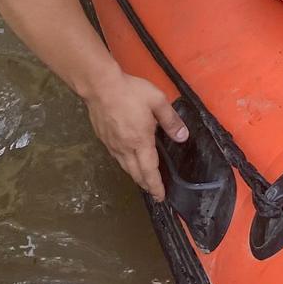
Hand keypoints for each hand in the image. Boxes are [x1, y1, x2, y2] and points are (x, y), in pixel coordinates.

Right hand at [85, 71, 188, 198]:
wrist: (100, 86)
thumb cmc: (130, 92)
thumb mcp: (157, 102)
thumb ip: (171, 120)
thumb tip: (182, 137)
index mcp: (140, 141)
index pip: (150, 170)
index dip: (155, 185)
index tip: (160, 196)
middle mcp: (125, 148)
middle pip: (136, 173)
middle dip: (146, 185)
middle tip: (154, 192)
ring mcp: (112, 144)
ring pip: (124, 167)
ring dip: (135, 176)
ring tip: (142, 180)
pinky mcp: (103, 138)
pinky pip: (116, 157)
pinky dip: (125, 164)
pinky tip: (127, 161)